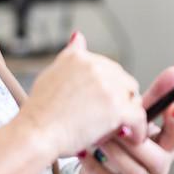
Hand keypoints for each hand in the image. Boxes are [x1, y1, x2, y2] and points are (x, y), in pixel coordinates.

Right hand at [20, 32, 145, 157]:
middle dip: (121, 100)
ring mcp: (108, 86)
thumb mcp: (51, 74)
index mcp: (80, 57)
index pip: (110, 69)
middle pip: (126, 82)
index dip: (109, 89)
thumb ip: (70, 56)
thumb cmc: (39, 112)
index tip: (103, 103)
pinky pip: (139, 117)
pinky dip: (138, 129)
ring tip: (118, 128)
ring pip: (134, 99)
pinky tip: (132, 137)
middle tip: (111, 118)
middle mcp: (96, 67)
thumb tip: (79, 37)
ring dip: (129, 113)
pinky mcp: (118, 108)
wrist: (34, 134)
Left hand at [75, 64, 173, 173]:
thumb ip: (155, 95)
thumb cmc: (122, 141)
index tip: (170, 107)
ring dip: (114, 153)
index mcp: (167, 144)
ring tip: (98, 138)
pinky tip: (84, 153)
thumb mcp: (137, 117)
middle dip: (133, 140)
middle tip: (116, 125)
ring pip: (134, 170)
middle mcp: (161, 165)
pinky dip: (96, 167)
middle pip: (155, 155)